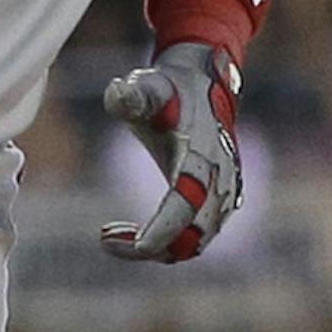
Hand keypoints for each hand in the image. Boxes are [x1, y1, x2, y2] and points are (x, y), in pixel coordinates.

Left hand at [100, 39, 241, 263]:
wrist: (205, 83)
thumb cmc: (168, 89)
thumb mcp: (146, 86)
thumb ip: (131, 95)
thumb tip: (117, 92)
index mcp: (202, 159)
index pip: (185, 207)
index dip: (162, 231)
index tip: (135, 246)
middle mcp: (220, 182)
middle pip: (191, 237)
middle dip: (148, 247)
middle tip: (105, 238)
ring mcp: (225, 194)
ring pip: (194, 243)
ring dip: (155, 248)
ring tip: (111, 237)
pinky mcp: (221, 202)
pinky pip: (197, 237)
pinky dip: (168, 243)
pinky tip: (134, 235)